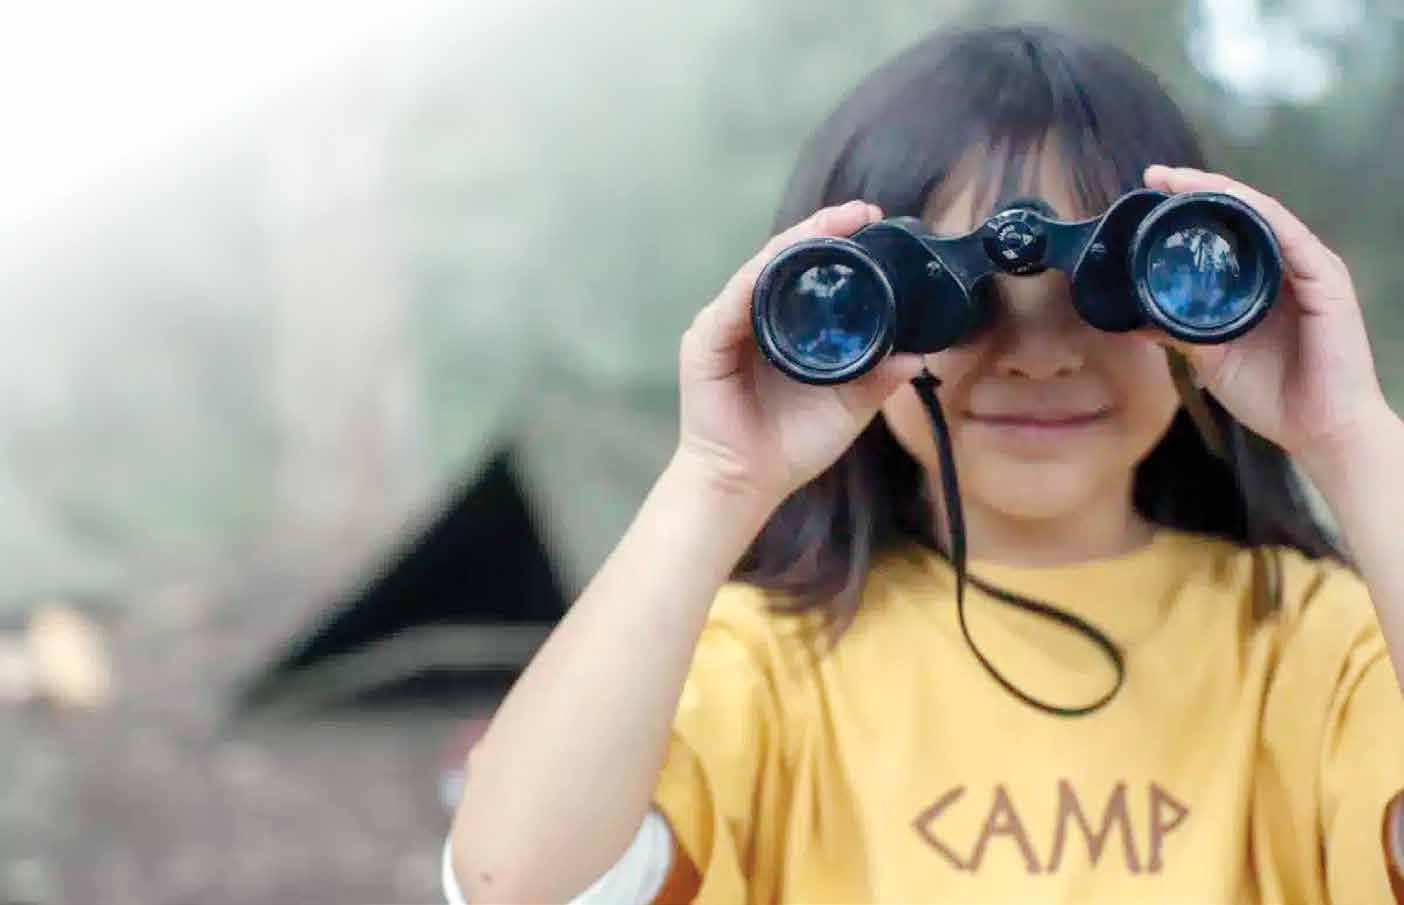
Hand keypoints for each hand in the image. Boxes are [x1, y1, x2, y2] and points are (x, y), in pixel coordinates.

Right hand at [674, 200, 923, 508]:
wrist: (748, 482)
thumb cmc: (791, 444)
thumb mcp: (849, 406)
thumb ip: (879, 378)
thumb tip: (919, 354)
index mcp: (786, 325)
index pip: (809, 270)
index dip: (838, 242)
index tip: (873, 221)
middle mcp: (754, 316)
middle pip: (784, 259)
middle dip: (821, 230)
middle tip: (860, 212)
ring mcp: (726, 325)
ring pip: (760, 270)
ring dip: (792, 244)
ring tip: (827, 226)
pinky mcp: (704, 342)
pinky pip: (732, 303)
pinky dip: (754, 281)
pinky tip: (777, 263)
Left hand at [1140, 165, 1395, 469]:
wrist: (1319, 431)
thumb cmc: (1271, 394)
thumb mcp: (1210, 356)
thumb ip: (1178, 331)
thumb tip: (1133, 319)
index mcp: (1260, 281)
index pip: (1224, 230)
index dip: (1189, 206)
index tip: (1150, 189)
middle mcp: (1285, 266)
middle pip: (1241, 213)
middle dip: (1198, 189)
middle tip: (1156, 175)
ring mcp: (1307, 269)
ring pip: (1263, 214)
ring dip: (1221, 192)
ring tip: (1182, 180)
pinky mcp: (1326, 279)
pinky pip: (1289, 235)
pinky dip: (1258, 213)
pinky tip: (1229, 199)